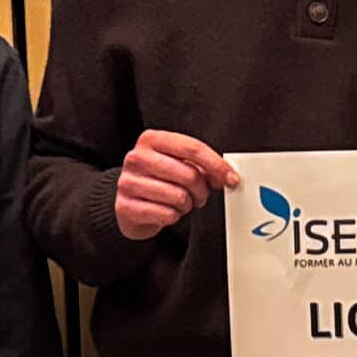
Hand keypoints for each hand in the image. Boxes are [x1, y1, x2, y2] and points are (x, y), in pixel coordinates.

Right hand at [114, 130, 239, 240]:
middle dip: (202, 190)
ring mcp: (128, 182)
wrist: (129, 203)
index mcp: (151, 140)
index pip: (192, 148)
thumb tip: (227, 176)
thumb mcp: (177, 164)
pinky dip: (172, 217)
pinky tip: (165, 212)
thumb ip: (202, 165)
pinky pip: (166, 214)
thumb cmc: (158, 180)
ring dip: (187, 205)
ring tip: (180, 203)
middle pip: (189, 174)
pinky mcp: (125, 206)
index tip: (231, 178)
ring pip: (179, 197)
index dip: (217, 165)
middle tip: (200, 196)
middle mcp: (136, 158)